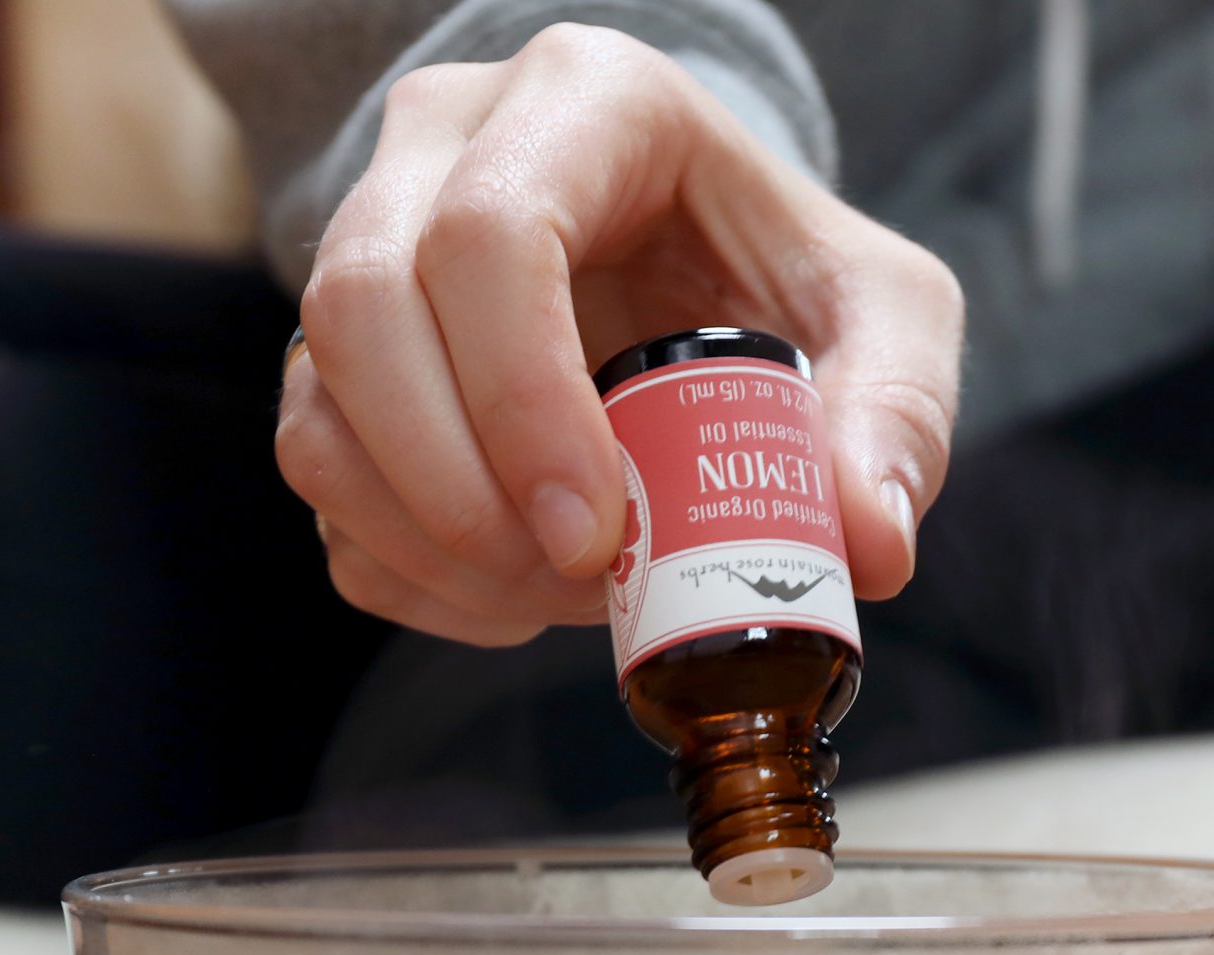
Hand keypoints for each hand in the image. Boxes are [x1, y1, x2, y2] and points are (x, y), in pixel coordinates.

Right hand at [277, 23, 964, 645]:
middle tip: (574, 577)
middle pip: (361, 307)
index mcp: (584, 102)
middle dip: (457, 486)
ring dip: (427, 538)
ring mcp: (368, 246)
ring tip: (556, 591)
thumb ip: (896, 413)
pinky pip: (320, 476)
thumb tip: (868, 542)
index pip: (488, 231)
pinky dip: (406, 569)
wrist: (700, 264)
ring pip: (318, 403)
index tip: (593, 531)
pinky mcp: (340, 356)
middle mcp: (443, 149)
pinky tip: (512, 594)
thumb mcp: (883, 313)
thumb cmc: (781, 268)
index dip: (520, 398)